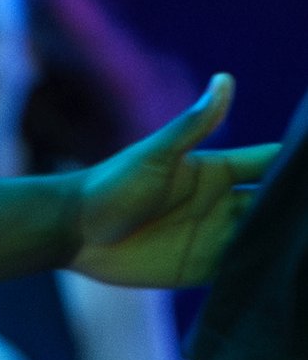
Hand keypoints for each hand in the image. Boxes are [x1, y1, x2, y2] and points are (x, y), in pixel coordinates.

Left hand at [72, 78, 280, 290]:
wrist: (74, 231)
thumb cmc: (112, 184)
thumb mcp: (156, 154)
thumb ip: (194, 124)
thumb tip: (224, 79)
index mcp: (219, 172)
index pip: (272, 165)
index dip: (297, 168)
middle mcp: (222, 204)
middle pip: (273, 207)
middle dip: (297, 215)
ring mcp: (212, 237)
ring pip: (260, 241)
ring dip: (281, 247)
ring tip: (306, 252)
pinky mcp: (197, 269)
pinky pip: (236, 272)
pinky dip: (258, 275)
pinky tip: (284, 279)